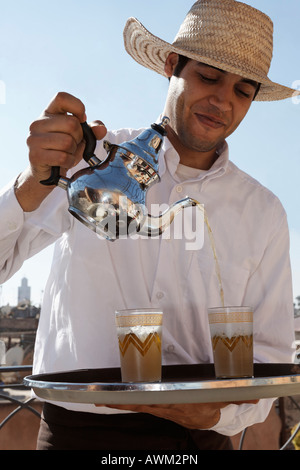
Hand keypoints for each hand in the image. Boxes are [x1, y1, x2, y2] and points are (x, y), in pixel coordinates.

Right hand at [27, 91, 106, 183]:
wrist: (49, 173)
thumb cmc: (65, 151)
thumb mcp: (81, 138)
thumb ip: (93, 131)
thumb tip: (101, 129)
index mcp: (49, 114)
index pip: (62, 98)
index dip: (77, 107)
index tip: (82, 120)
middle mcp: (38, 123)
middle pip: (71, 123)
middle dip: (78, 138)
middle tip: (73, 144)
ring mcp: (34, 139)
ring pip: (67, 142)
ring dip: (73, 152)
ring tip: (67, 154)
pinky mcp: (35, 155)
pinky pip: (62, 157)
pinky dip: (69, 162)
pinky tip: (63, 162)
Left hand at [95, 400, 258, 429]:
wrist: (205, 419)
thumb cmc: (208, 406)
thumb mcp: (221, 399)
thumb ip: (235, 394)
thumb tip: (254, 392)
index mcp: (176, 403)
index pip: (154, 401)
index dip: (138, 400)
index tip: (123, 394)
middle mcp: (163, 406)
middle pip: (138, 404)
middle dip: (119, 401)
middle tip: (98, 397)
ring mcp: (157, 409)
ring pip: (134, 406)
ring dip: (117, 403)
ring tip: (98, 399)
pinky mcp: (155, 408)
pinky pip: (136, 405)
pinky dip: (122, 403)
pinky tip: (108, 401)